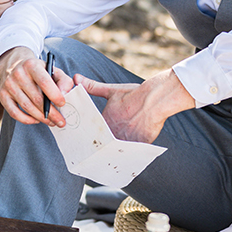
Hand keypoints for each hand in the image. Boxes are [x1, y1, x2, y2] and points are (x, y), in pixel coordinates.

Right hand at [0, 47, 68, 126]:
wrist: (14, 64)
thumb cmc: (38, 70)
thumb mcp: (52, 70)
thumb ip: (64, 81)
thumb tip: (65, 95)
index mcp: (31, 65)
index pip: (44, 82)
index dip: (55, 95)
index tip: (63, 104)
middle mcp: (18, 74)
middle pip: (36, 98)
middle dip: (51, 112)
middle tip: (60, 121)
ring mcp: (8, 85)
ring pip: (27, 107)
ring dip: (41, 118)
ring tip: (51, 122)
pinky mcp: (2, 95)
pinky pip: (14, 113)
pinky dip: (26, 120)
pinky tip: (36, 120)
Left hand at [77, 69, 192, 143]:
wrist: (155, 99)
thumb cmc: (134, 94)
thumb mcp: (111, 90)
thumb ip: (93, 87)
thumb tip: (76, 78)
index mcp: (104, 122)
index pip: (94, 134)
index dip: (94, 136)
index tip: (95, 138)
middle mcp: (112, 133)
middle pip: (104, 144)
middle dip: (104, 146)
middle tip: (104, 149)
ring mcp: (125, 140)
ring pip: (117, 151)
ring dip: (116, 151)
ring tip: (117, 152)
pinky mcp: (138, 145)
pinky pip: (133, 153)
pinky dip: (131, 153)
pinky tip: (131, 154)